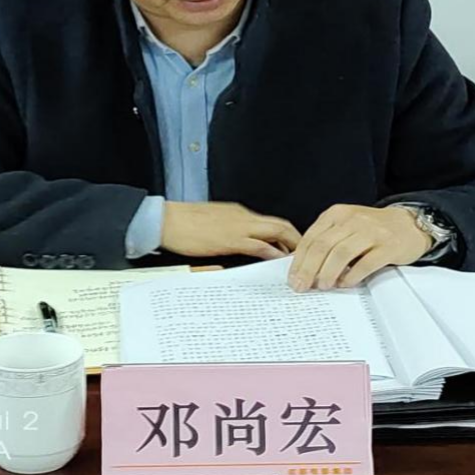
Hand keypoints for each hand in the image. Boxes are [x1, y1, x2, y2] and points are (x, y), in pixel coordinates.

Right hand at [161, 202, 301, 260]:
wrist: (167, 220)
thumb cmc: (185, 223)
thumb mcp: (214, 224)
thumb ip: (231, 232)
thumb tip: (242, 244)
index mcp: (239, 213)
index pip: (271, 222)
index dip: (287, 234)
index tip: (295, 247)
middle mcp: (243, 217)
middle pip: (281, 224)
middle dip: (297, 239)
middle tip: (306, 255)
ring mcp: (238, 227)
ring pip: (275, 231)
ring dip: (289, 246)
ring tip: (298, 261)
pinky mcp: (230, 239)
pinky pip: (258, 245)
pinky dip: (272, 252)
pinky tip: (278, 260)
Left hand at [288, 205, 432, 292]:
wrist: (408, 224)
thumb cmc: (372, 229)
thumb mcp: (345, 226)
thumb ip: (326, 241)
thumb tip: (302, 267)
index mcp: (337, 214)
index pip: (311, 238)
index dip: (299, 260)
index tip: (293, 278)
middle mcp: (352, 220)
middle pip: (323, 246)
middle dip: (309, 269)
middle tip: (302, 287)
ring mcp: (371, 231)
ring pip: (341, 253)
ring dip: (328, 273)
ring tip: (323, 286)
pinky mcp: (388, 246)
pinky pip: (366, 263)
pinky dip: (352, 276)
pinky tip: (346, 284)